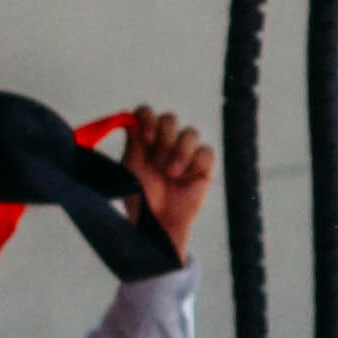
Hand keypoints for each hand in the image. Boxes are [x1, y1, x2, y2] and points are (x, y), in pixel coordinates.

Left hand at [117, 107, 213, 251]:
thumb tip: (130, 120)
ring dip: (180, 151)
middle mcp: (165, 144)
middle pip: (169, 118)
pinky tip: (187, 176)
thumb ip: (132, 144)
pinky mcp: (203, 167)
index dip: (147, 118)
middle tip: (158, 159)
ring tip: (171, 173)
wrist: (158, 224)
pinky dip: (197, 161)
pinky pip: (207, 151)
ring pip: (190, 132)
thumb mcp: (130, 169)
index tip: (145, 139)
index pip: (146, 113)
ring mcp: (185, 154)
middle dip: (165, 135)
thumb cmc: (140, 200)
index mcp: (144, 141)